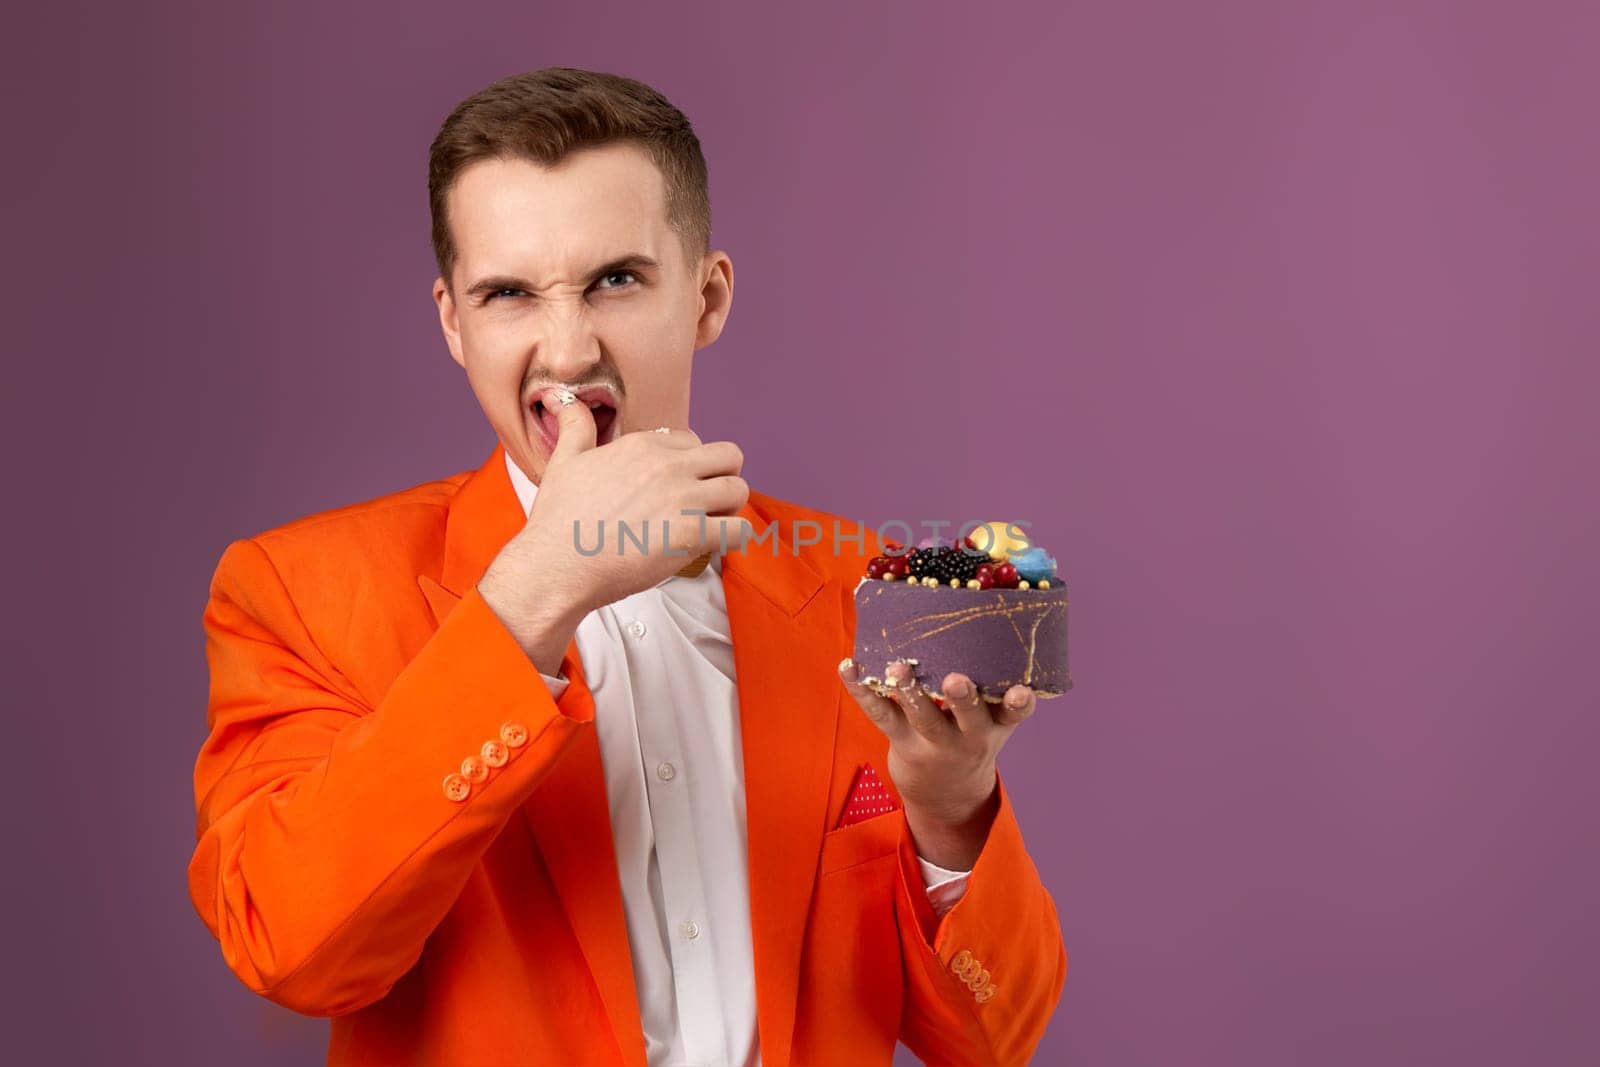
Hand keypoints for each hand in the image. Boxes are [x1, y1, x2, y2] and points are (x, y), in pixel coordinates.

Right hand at [479, 389, 749, 670]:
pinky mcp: (692, 535)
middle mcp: (668, 465)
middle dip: (722, 478)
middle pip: (729, 456)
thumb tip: (563, 399)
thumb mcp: (564, 460)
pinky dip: (733, 539)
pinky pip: (740, 530)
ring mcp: (683, 499)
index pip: (693, 441)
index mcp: (644, 445)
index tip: (676, 487)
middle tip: (703, 504)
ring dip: (730, 509)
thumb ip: (575, 426)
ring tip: (708, 526)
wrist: (556, 566)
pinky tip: (712, 547)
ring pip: (739, 490)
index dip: (690, 465)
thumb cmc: (558, 520)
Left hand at [838, 659, 1038, 868]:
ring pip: (923, 717)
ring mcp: (934, 742)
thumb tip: (977, 622)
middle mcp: (968, 737)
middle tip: (956, 679)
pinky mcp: (902, 742)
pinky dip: (861, 690)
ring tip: (898, 668)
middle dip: (963, 699)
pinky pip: (880, 715)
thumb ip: (991, 686)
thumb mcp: (992, 721)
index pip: (1013, 714)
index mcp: (995, 725)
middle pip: (968, 718)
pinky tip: (847, 666)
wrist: (947, 794)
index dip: (1019, 702)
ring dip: (910, 691)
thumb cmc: (971, 737)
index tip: (1021, 690)